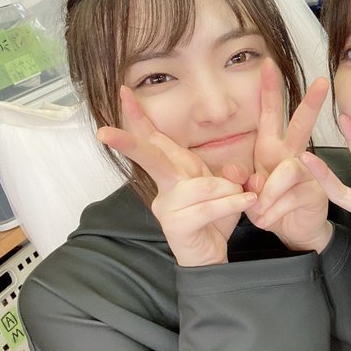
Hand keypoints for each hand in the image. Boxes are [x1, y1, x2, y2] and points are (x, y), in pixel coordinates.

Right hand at [97, 87, 256, 266]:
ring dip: (227, 190)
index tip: (125, 92)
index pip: (155, 140)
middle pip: (150, 158)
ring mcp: (167, 207)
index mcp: (175, 172)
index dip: (139, 117)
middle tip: (103, 132)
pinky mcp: (177, 226)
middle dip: (129, 142)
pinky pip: (208, 207)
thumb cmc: (215, 220)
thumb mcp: (227, 190)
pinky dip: (231, 203)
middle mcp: (166, 187)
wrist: (211, 258)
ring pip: (199, 186)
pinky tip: (247, 202)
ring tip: (243, 196)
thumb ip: (230, 174)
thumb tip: (235, 170)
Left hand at [246, 59, 332, 252]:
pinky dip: (274, 211)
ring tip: (259, 211)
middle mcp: (291, 156)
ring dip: (269, 193)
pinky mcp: (314, 192)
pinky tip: (267, 219)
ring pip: (288, 170)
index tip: (266, 63)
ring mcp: (307, 173)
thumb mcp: (248, 190)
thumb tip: (241, 174)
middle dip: (311, 104)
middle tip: (321, 83)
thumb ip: (241, 179)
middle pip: (302, 125)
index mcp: (272, 149)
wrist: (292, 231)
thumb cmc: (271, 205)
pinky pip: (290, 196)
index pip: (270, 115)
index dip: (268, 90)